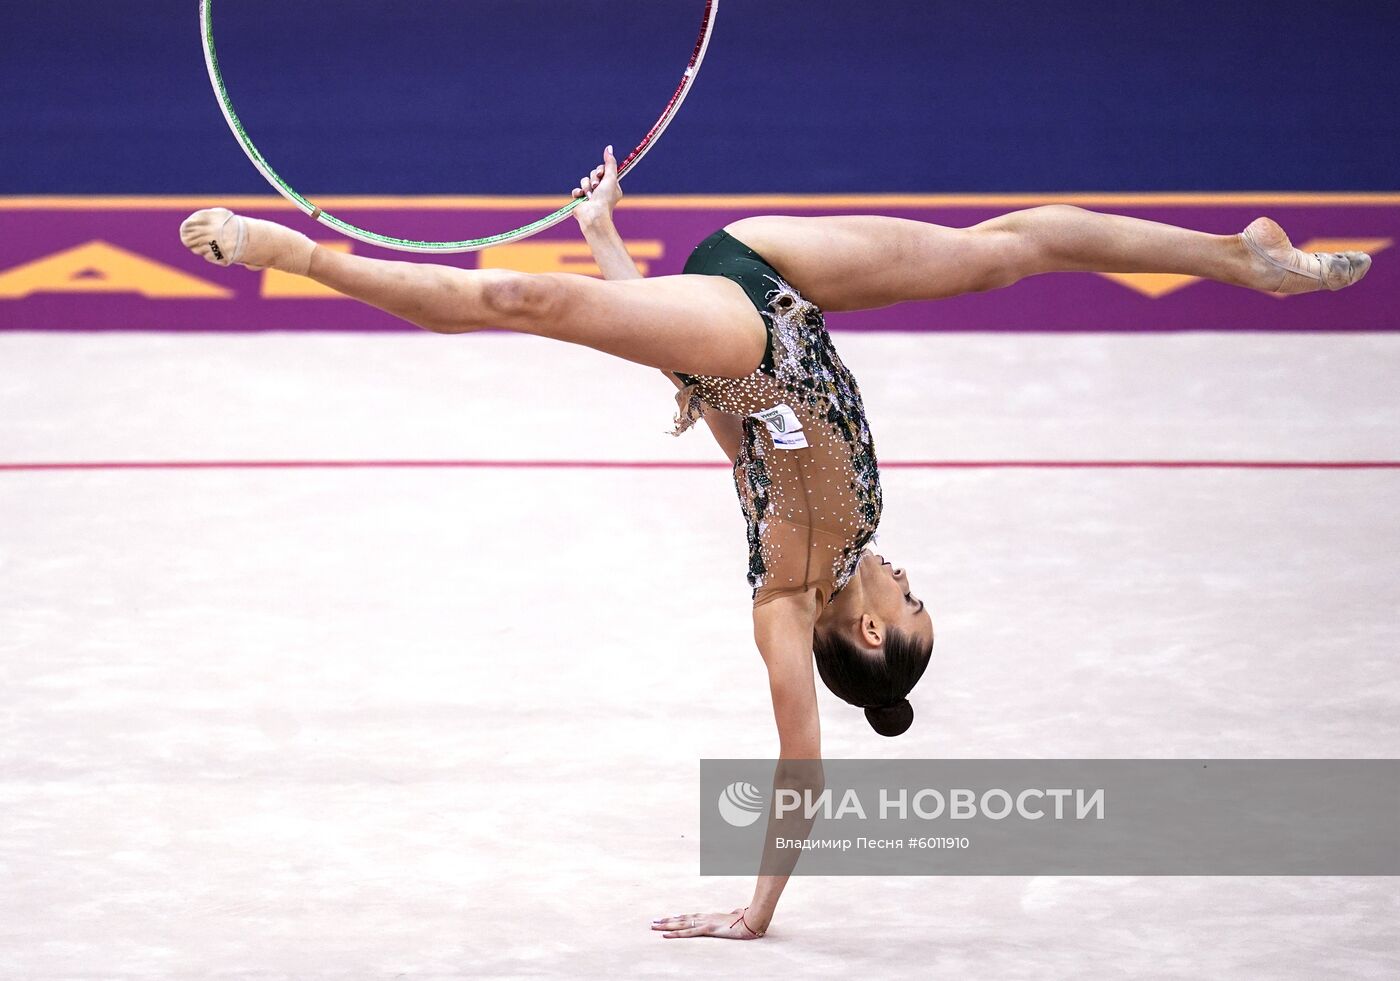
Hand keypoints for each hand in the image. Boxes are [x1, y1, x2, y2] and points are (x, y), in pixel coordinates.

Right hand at [571, 145, 622, 226]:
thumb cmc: (605, 198)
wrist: (593, 215)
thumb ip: (610, 163)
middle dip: (593, 179)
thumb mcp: (611, 178)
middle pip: (593, 174)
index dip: (600, 170)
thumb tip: (609, 148)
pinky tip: (582, 197)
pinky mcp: (580, 200)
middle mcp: (601, 190)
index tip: (600, 174)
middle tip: (596, 187)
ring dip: (587, 186)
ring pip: (584, 180)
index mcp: (611, 186)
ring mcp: (590, 195)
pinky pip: (576, 190)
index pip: (604, 170)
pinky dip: (578, 192)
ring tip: (590, 195)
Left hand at [651, 907, 766, 939]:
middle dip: (667, 921)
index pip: (690, 916)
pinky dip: (675, 934)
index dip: (678, 917)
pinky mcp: (707, 929)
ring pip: (681, 924)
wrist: (752, 920)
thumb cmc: (746, 920)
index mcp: (710, 916)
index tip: (668, 917)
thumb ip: (733, 914)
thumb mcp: (737, 918)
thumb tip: (735, 912)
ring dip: (666, 926)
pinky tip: (665, 935)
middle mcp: (705, 917)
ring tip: (654, 926)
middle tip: (653, 921)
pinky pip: (688, 932)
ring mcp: (705, 922)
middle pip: (682, 919)